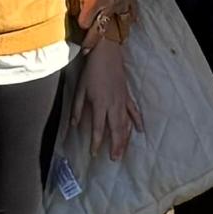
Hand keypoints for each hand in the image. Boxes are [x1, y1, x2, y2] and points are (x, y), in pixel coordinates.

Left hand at [73, 35, 139, 156]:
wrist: (107, 54)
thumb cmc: (91, 71)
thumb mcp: (80, 89)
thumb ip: (77, 108)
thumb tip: (73, 125)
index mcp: (99, 104)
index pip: (98, 128)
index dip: (96, 142)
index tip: (94, 153)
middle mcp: (113, 105)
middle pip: (115, 130)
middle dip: (115, 145)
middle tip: (114, 159)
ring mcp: (122, 101)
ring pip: (125, 124)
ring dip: (125, 139)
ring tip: (123, 152)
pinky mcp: (127, 96)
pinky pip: (134, 112)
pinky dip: (137, 122)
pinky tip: (139, 131)